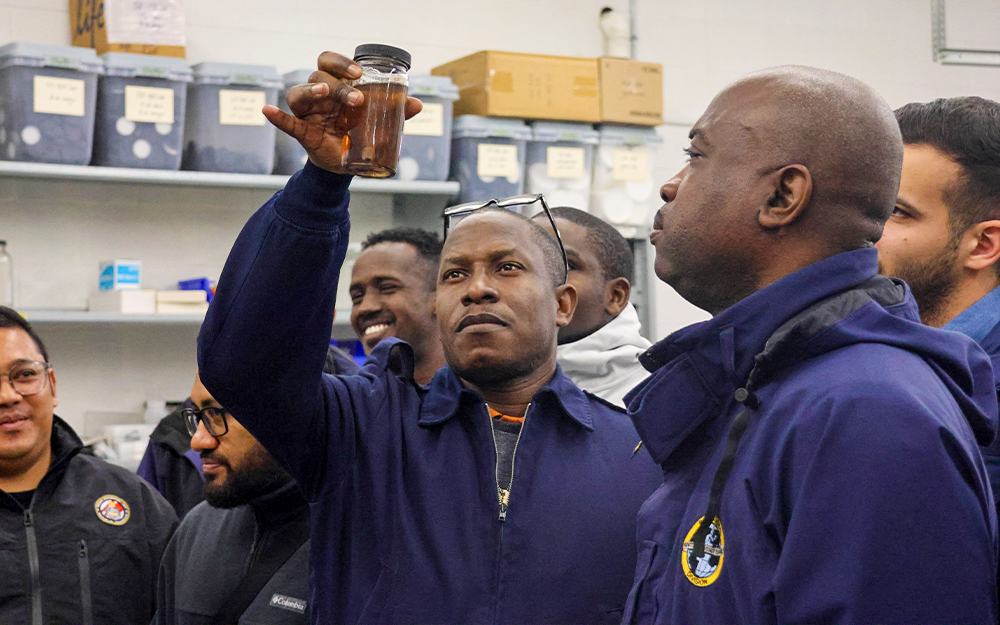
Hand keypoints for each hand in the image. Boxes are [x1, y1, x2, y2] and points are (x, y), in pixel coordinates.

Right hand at [262, 52, 422, 173]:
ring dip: (311, 89)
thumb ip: (395, 113)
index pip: (331, 62)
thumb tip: (417, 105)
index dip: (342, 62)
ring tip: (322, 91)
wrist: (348, 164)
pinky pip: (286, 122)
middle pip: (318, 74)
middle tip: (356, 96)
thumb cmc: (359, 134)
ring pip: (301, 92)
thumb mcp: (379, 124)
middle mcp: (320, 94)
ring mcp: (308, 112)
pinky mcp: (301, 131)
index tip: (359, 72)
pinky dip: (277, 117)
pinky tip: (268, 111)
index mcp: (337, 86)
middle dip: (336, 82)